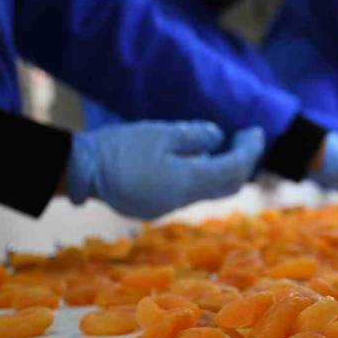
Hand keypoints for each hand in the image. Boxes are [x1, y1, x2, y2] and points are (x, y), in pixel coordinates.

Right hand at [67, 121, 263, 218]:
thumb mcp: (160, 134)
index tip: (257, 132)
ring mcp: (169, 205)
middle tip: (248, 137)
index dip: (250, 151)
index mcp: (187, 182)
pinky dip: (204, 174)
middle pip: (227, 185)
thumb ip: (193, 136)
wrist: (80, 171)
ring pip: (210, 190)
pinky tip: (201, 157)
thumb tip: (218, 139)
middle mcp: (183, 199)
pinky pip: (191, 191)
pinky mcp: (157, 204)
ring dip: (224, 168)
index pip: (232, 169)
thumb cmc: (119, 148)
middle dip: (243, 161)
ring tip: (229, 144)